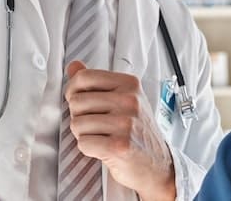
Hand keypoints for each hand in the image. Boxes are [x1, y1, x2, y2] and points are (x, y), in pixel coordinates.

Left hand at [64, 61, 175, 200]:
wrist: (157, 164)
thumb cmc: (137, 131)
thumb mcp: (122, 99)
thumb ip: (96, 82)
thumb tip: (74, 66)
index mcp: (130, 84)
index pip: (84, 77)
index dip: (73, 91)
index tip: (79, 101)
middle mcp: (130, 100)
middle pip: (77, 101)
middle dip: (79, 116)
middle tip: (96, 125)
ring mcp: (126, 123)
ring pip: (77, 124)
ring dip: (84, 135)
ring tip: (102, 137)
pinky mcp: (120, 146)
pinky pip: (84, 143)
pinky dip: (89, 149)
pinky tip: (103, 149)